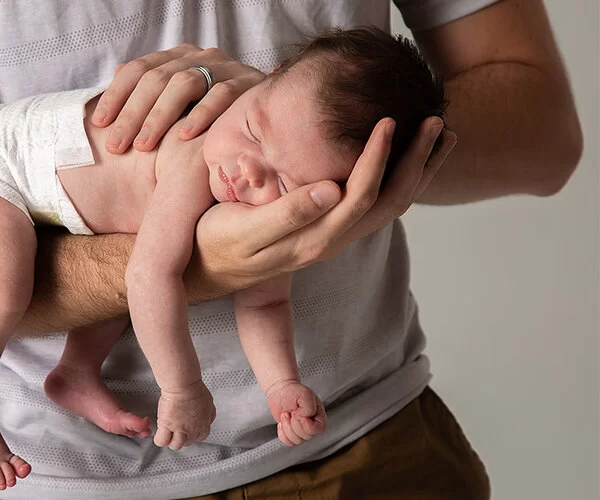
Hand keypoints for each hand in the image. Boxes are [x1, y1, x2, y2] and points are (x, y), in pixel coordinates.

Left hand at [91, 44, 263, 153]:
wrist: (269, 117)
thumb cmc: (213, 118)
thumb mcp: (179, 105)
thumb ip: (151, 93)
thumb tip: (116, 74)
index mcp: (178, 57)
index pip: (139, 70)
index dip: (117, 96)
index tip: (99, 125)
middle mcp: (200, 57)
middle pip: (157, 78)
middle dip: (132, 114)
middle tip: (116, 145)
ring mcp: (226, 67)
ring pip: (185, 83)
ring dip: (160, 116)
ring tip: (144, 146)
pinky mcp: (248, 84)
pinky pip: (222, 95)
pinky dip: (202, 115)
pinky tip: (185, 136)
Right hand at [153, 381, 215, 450]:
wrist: (183, 387)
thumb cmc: (194, 389)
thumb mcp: (208, 402)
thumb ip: (209, 413)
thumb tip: (208, 417)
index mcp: (204, 424)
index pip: (201, 437)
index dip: (194, 434)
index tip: (190, 430)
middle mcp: (193, 429)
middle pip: (188, 442)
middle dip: (182, 437)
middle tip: (177, 430)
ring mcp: (180, 429)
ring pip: (175, 445)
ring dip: (171, 440)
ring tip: (168, 433)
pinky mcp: (167, 426)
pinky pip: (161, 441)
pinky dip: (160, 439)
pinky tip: (160, 433)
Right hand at [185, 117, 457, 297]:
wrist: (205, 268)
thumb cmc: (218, 241)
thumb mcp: (246, 228)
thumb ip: (289, 211)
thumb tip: (333, 190)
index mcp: (315, 238)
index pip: (361, 196)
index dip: (379, 158)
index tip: (389, 120)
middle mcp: (331, 240)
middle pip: (390, 202)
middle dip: (416, 163)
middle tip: (437, 122)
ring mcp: (331, 236)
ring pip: (388, 206)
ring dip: (416, 172)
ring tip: (439, 138)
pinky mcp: (325, 229)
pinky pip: (374, 205)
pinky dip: (397, 179)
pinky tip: (403, 158)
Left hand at [265, 380, 326, 445]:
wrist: (280, 391)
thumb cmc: (293, 392)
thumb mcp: (305, 395)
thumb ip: (309, 408)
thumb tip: (304, 419)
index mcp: (319, 417)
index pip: (317, 430)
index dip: (305, 424)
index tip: (298, 413)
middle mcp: (312, 426)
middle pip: (306, 436)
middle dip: (294, 424)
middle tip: (291, 412)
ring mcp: (301, 430)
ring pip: (297, 441)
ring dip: (287, 427)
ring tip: (285, 415)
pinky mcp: (291, 433)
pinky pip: (288, 442)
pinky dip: (282, 434)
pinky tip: (282, 423)